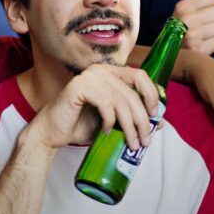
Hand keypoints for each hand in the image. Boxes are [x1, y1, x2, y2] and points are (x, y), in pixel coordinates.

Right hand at [27, 64, 159, 151]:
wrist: (53, 132)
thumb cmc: (81, 124)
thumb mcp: (114, 121)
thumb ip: (133, 118)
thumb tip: (160, 123)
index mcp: (110, 72)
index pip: (140, 75)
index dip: (151, 95)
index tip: (155, 115)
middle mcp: (100, 70)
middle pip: (132, 92)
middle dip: (142, 119)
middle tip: (145, 140)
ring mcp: (88, 76)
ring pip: (121, 101)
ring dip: (129, 126)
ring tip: (130, 143)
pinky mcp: (78, 86)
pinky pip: (105, 104)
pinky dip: (110, 121)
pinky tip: (107, 131)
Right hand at [173, 0, 213, 55]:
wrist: (164, 53)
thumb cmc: (180, 30)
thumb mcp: (189, 14)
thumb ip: (212, 9)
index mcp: (182, 7)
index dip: (212, 6)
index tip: (202, 13)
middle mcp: (186, 19)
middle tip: (203, 26)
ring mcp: (192, 36)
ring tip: (203, 36)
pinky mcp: (198, 50)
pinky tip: (203, 45)